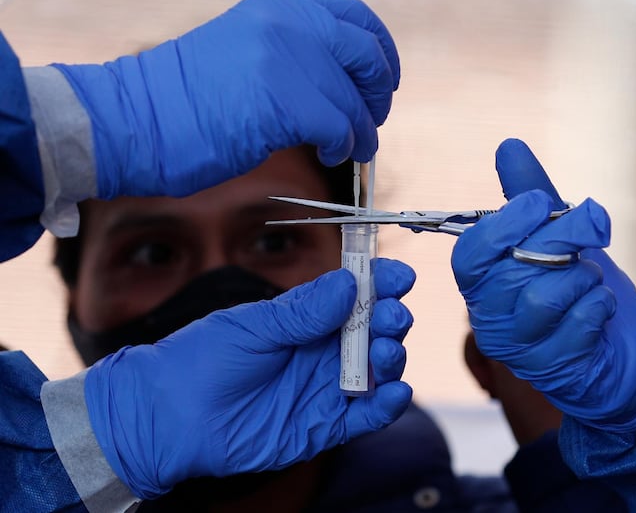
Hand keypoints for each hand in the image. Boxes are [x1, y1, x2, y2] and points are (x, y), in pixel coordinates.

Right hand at [54, 0, 399, 198]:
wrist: (134, 120)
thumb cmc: (183, 101)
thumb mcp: (243, 53)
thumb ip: (291, 56)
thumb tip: (339, 83)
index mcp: (277, 9)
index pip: (354, 17)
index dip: (380, 51)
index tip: (383, 80)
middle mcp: (285, 24)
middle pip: (366, 54)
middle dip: (378, 93)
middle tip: (372, 121)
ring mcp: (283, 59)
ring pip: (354, 99)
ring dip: (362, 132)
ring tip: (351, 150)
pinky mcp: (281, 101)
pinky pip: (338, 127)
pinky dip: (343, 146)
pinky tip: (330, 155)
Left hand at [84, 258, 414, 498]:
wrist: (169, 418)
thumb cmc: (202, 361)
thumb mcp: (254, 324)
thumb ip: (304, 309)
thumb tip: (349, 282)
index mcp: (306, 319)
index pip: (355, 296)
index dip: (381, 285)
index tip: (399, 277)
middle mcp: (322, 351)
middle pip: (374, 331)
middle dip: (391, 320)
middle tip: (391, 317)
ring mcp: (325, 388)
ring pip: (377, 371)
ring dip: (391, 358)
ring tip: (385, 351)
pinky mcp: (325, 426)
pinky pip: (367, 416)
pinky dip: (388, 405)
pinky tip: (395, 392)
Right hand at [452, 138, 635, 432]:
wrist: (622, 345)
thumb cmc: (579, 286)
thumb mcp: (559, 234)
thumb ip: (532, 195)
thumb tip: (509, 145)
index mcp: (482, 282)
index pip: (469, 256)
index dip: (502, 225)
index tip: (539, 203)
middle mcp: (490, 317)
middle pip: (512, 269)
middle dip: (560, 240)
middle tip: (591, 226)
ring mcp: (518, 350)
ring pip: (543, 298)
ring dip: (582, 278)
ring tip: (591, 278)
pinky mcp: (551, 370)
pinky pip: (575, 326)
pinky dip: (597, 306)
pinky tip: (601, 306)